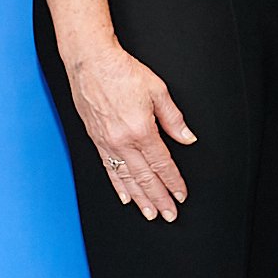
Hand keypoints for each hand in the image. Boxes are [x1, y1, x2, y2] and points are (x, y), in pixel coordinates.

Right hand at [64, 41, 195, 220]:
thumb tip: (187, 138)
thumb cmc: (122, 72)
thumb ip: (173, 118)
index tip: (181, 195)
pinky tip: (125, 196)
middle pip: (144, 177)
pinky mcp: (95, 139)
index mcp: (141, 130)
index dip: (173, 182)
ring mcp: (106, 142)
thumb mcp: (157, 91)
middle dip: (158, 198)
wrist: (90, 62)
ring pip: (126, 178)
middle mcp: (122, 141)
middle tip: (168, 215)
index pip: (162, 164)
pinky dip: (118, 185)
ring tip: (149, 213)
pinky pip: (108, 169)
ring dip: (139, 198)